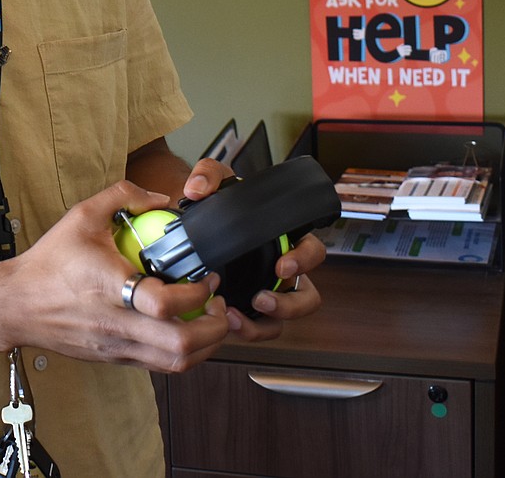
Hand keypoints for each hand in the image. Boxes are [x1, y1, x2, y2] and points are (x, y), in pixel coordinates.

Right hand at [4, 180, 231, 372]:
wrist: (17, 304)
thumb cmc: (49, 263)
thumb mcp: (82, 216)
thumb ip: (123, 196)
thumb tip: (160, 200)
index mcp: (110, 288)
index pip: (164, 304)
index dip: (197, 293)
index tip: (207, 277)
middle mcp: (117, 325)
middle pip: (180, 346)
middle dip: (214, 328)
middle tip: (220, 305)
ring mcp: (117, 347)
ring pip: (176, 364)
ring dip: (205, 345)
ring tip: (209, 319)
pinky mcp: (115, 359)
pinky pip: (160, 366)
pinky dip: (184, 352)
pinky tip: (185, 328)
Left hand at [176, 160, 326, 341]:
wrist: (193, 224)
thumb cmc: (215, 204)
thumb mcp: (214, 183)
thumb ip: (208, 175)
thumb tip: (197, 189)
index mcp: (283, 239)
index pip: (312, 251)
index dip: (304, 260)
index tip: (282, 266)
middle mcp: (281, 270)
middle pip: (307, 296)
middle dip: (291, 304)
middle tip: (262, 298)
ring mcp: (268, 291)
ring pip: (286, 319)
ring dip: (267, 323)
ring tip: (238, 317)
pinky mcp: (250, 308)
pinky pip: (261, 328)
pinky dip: (248, 329)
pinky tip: (228, 320)